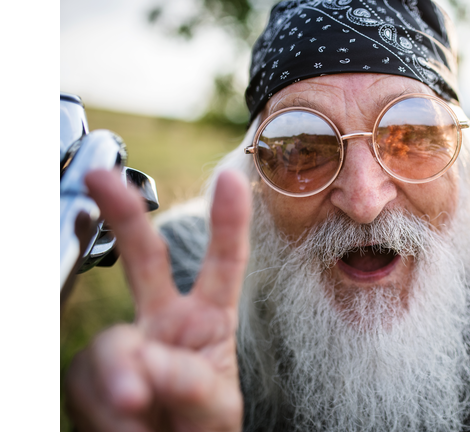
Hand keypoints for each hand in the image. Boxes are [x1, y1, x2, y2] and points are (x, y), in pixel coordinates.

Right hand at [65, 168, 251, 431]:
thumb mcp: (215, 409)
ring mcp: (125, 345)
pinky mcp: (89, 374)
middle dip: (124, 214)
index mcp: (207, 322)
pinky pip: (85, 378)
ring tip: (139, 409)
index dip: (229, 222)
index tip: (230, 178)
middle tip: (101, 179)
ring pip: (110, 341)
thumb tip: (145, 361)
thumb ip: (190, 383)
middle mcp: (163, 322)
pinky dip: (103, 404)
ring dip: (121, 379)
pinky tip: (124, 420)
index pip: (222, 265)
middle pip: (145, 258)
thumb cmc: (201, 428)